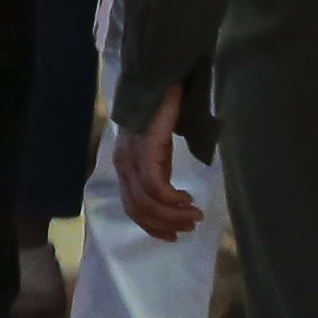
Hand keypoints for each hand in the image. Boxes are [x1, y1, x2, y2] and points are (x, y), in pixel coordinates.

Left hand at [112, 94, 202, 240]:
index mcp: (126, 166)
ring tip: (194, 215)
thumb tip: (173, 202)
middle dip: (165, 224)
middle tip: (190, 226)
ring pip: (147, 202)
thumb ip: (159, 173)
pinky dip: (172, 199)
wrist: (160, 81)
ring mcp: (131, 156)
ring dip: (173, 216)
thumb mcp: (158, 152)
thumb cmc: (160, 116)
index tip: (173, 236)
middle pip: (138, 209)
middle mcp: (123, 164)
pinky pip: (155, 186)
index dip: (152, 226)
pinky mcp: (144, 149)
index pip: (132, 207)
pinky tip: (187, 199)